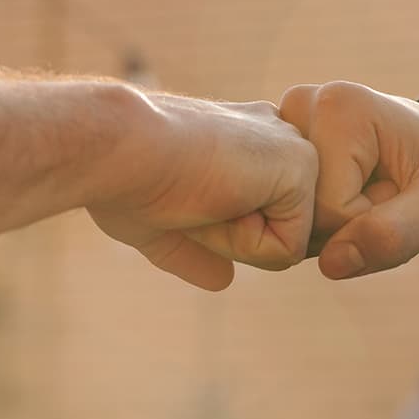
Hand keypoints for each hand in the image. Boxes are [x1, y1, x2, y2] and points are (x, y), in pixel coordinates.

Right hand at [87, 90, 318, 290]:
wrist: (116, 147)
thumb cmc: (124, 180)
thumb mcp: (158, 224)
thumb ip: (195, 253)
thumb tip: (224, 281)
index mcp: (247, 141)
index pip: (261, 218)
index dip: (216, 232)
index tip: (177, 193)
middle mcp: (276, 137)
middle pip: (276, 234)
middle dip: (229, 239)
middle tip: (188, 195)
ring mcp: (293, 149)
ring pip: (286, 244)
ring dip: (235, 241)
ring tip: (200, 194)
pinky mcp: (301, 166)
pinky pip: (289, 249)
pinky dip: (247, 243)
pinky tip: (216, 197)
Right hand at [277, 82, 418, 278]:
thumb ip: (394, 236)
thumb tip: (330, 264)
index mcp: (339, 107)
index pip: (330, 209)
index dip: (367, 220)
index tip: (396, 193)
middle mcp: (302, 103)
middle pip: (303, 208)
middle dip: (345, 223)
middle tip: (385, 193)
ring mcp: (284, 120)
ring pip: (291, 209)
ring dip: (331, 220)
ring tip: (368, 190)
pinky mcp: (279, 138)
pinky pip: (286, 203)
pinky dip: (317, 213)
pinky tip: (345, 191)